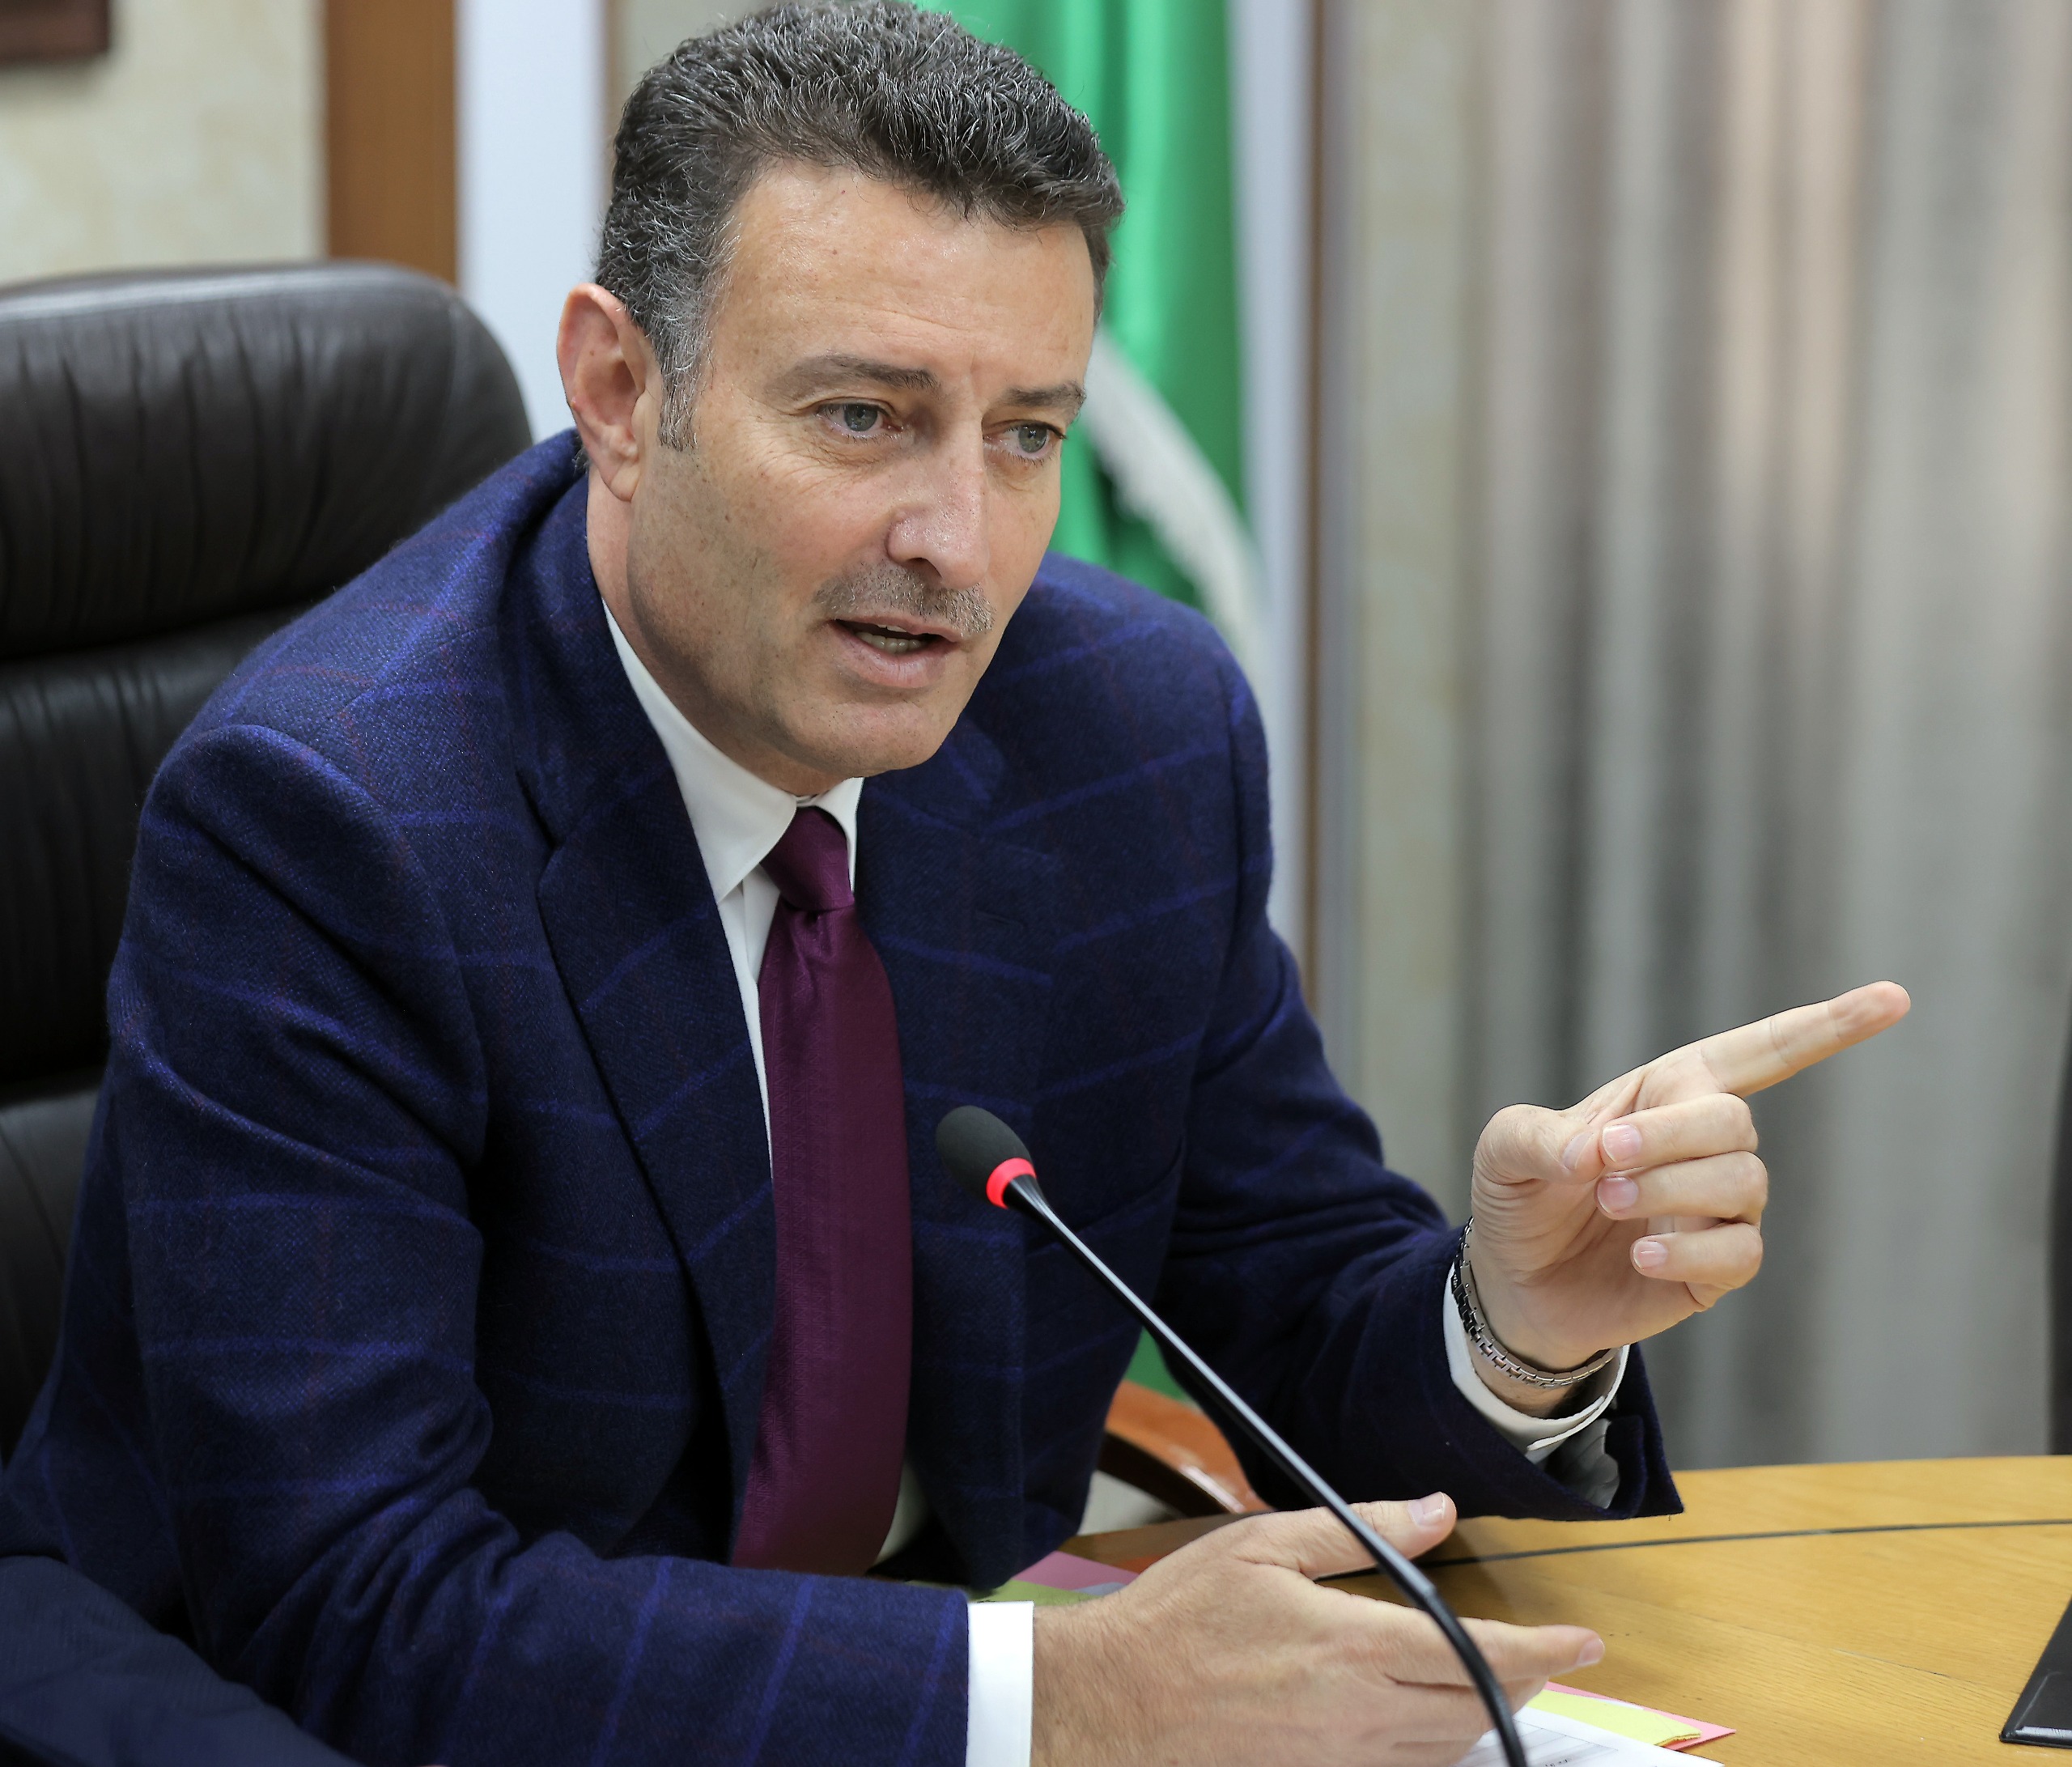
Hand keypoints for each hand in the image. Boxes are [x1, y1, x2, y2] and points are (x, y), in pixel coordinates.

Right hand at [1031, 1495, 1601, 1766]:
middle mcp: (1362, 1716)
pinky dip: (1432, 1751)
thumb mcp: (1263, 1546)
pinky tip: (1427, 1726)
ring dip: (1483, 1720)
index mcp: (1353, 1647)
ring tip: (1497, 1688)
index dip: (1544, 1650)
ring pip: (1446, 1751)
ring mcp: (1340, 1762)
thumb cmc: (1179, 1621)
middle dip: (1524, 1685)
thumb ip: (1359, 1530)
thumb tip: (1436, 1513)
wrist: (1109, 1709)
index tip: (1587, 1643)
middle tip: (1548, 1659)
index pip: (1479, 1652)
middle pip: (1477, 1711)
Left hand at [1465, 981, 1910, 1383]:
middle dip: (1669, 1138)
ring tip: (1607, 1203)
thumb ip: (1540, 1136)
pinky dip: (1688, 1251)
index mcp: (1667, 1093)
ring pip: (1743, 1183)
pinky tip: (1640, 1252)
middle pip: (1734, 1122)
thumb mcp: (1504, 1148)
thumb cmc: (1518, 1196)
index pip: (1761, 1051)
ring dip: (1671, 1190)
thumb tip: (1597, 1157)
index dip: (1827, 1026)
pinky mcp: (1714, 1272)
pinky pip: (1738, 1255)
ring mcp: (1716, 1210)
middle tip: (1603, 1162)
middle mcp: (1705, 1144)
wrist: (1510, 1283)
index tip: (1895, 998)